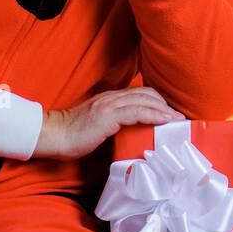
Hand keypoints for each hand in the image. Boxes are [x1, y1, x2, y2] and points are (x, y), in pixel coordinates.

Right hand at [33, 86, 183, 159]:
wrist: (53, 135)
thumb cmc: (72, 136)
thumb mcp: (99, 127)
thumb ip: (115, 126)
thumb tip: (133, 137)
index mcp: (111, 99)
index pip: (141, 94)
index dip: (158, 102)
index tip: (172, 114)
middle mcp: (112, 97)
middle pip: (148, 94)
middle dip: (166, 104)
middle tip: (179, 118)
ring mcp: (110, 104)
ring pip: (146, 100)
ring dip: (165, 110)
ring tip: (178, 120)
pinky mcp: (108, 115)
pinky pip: (138, 111)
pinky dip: (154, 114)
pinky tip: (165, 120)